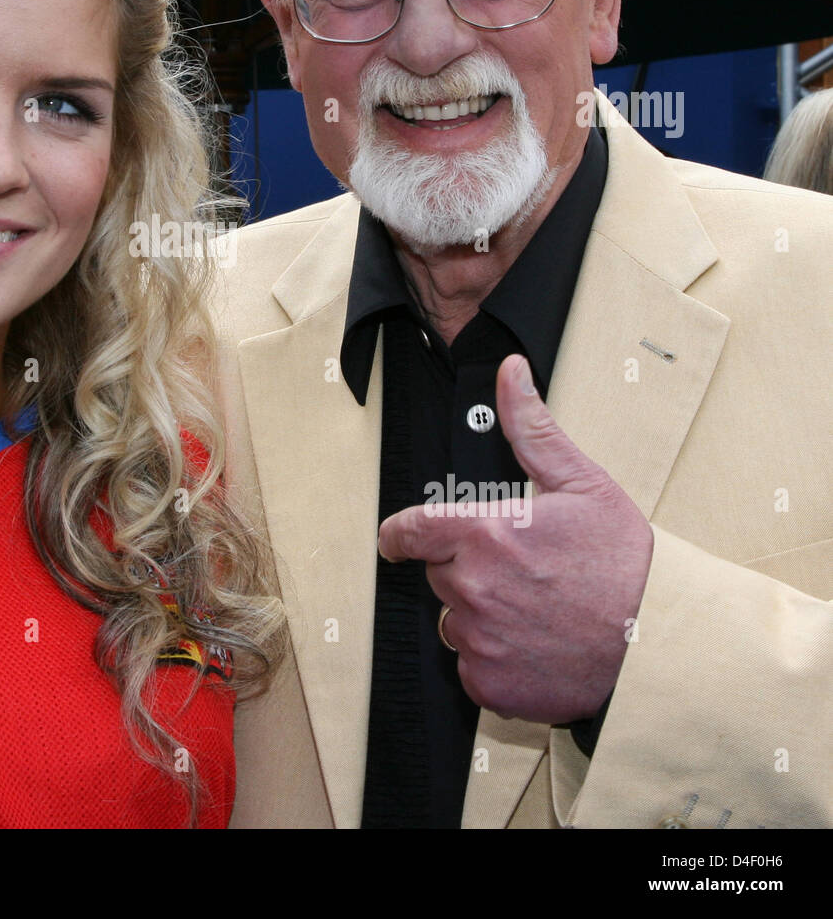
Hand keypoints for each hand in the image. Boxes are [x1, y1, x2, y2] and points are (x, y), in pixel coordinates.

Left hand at [377, 354, 653, 722]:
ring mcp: (479, 640)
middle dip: (467, 569)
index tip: (397, 538)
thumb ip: (531, 429)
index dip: (399, 533)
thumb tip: (509, 373)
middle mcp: (473, 588)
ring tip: (533, 609)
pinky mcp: (490, 685)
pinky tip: (534, 645)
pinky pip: (471, 666)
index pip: (410, 529)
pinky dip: (494, 659)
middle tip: (520, 571)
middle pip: (440, 573)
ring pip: (454, 620)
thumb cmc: (626, 564)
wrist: (662, 643)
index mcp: (485, 534)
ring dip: (480, 614)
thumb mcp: (582, 483)